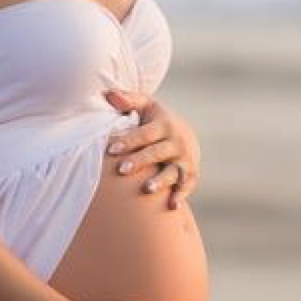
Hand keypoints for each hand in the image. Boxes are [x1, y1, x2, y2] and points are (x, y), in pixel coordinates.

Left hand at [103, 89, 202, 203]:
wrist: (185, 135)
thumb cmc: (155, 120)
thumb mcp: (146, 105)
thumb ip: (128, 99)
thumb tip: (109, 94)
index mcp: (164, 125)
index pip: (145, 134)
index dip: (128, 141)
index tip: (111, 150)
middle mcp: (177, 142)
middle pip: (157, 152)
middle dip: (140, 161)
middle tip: (121, 170)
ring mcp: (185, 159)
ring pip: (173, 171)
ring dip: (161, 180)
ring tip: (147, 189)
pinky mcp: (191, 174)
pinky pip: (187, 185)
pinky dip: (181, 195)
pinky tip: (172, 205)